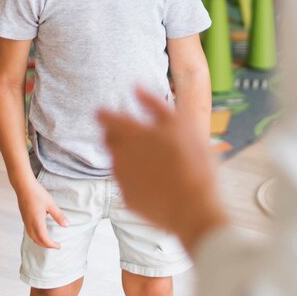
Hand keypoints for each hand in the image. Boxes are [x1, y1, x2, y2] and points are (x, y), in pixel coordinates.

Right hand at [16, 178, 68, 249]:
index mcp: (37, 222)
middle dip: (46, 245)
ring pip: (32, 237)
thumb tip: (67, 225)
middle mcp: (30, 224)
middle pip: (37, 240)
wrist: (24, 187)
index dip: (51, 245)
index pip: (44, 239)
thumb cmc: (38, 194)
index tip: (59, 246)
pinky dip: (35, 236)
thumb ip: (58, 216)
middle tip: (55, 246)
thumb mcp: (51, 204)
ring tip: (49, 242)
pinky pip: (29, 232)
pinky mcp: (24, 218)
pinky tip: (40, 233)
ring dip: (40, 242)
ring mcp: (25, 222)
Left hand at [99, 87, 228, 254]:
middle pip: (107, 140)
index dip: (103, 113)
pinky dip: (133, 175)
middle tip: (128, 132)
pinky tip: (152, 176)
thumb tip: (135, 88)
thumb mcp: (181, 124)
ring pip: (116, 160)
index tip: (103, 111)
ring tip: (146, 155)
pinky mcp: (128, 199)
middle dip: (112, 133)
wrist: (193, 207)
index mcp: (133, 134)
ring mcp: (122, 179)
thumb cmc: (192, 162)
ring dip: (124, 154)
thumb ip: (154, 104)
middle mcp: (121, 156)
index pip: (106, 118)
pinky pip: (125, 181)